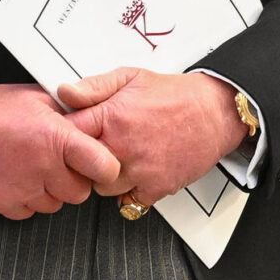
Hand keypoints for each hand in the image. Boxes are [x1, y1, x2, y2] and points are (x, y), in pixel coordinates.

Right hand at [0, 81, 122, 218]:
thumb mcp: (39, 99)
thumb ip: (70, 114)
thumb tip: (96, 121)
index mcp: (56, 138)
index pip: (104, 166)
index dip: (106, 166)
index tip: (102, 164)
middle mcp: (41, 167)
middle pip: (80, 193)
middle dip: (75, 180)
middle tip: (60, 164)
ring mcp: (20, 189)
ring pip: (55, 205)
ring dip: (50, 191)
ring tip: (34, 168)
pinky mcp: (2, 204)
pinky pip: (28, 212)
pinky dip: (27, 200)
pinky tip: (17, 178)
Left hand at [54, 69, 249, 207]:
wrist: (215, 112)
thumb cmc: (176, 96)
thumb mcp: (131, 77)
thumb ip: (94, 86)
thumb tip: (64, 92)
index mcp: (113, 117)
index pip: (68, 135)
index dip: (63, 136)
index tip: (67, 136)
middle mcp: (123, 146)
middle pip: (79, 168)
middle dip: (82, 160)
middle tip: (93, 150)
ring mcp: (139, 170)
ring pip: (100, 188)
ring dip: (105, 177)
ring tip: (119, 160)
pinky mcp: (155, 188)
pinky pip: (127, 202)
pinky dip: (130, 192)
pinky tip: (136, 173)